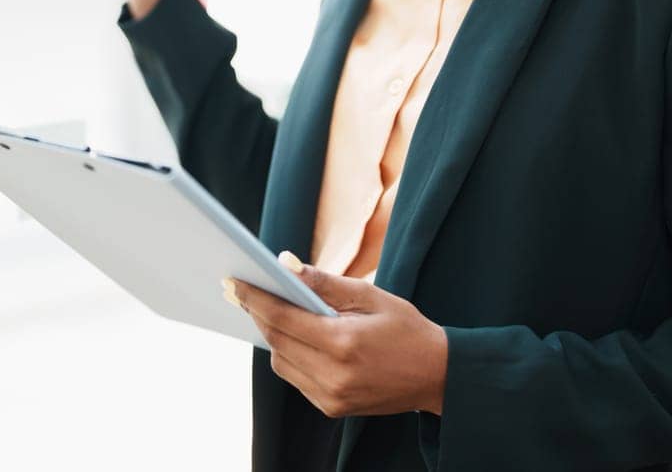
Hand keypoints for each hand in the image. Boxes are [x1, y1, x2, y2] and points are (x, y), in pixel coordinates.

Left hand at [226, 251, 448, 418]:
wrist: (437, 376)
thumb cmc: (407, 328)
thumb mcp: (371, 295)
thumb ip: (325, 282)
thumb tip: (284, 263)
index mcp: (344, 343)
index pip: (283, 318)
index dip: (255, 298)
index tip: (234, 282)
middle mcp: (333, 376)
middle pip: (276, 341)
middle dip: (258, 313)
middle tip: (243, 289)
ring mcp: (331, 397)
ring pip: (280, 362)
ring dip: (273, 336)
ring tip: (269, 309)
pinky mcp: (331, 408)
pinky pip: (295, 377)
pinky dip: (290, 355)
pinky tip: (296, 336)